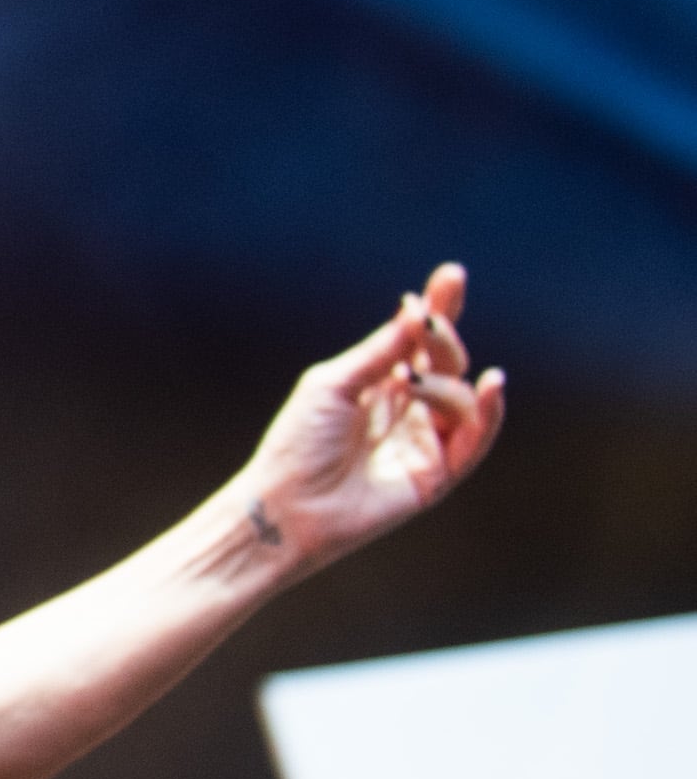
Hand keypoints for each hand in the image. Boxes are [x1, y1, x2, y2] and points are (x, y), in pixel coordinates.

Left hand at [225, 263, 505, 574]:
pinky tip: (490, 385)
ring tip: (413, 379)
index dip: (439, 310)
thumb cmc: (298, 442)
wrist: (287, 502)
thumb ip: (380, 351)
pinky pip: (474, 440)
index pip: (420, 341)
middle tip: (430, 319)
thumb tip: (415, 310)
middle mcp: (409, 408)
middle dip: (444, 336)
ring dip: (445, 381)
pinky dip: (486, 412)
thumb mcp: (334, 384)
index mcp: (380, 382)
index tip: (451, 276)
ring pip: (460, 397)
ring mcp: (425, 439)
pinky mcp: (437, 472)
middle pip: (446, 363)